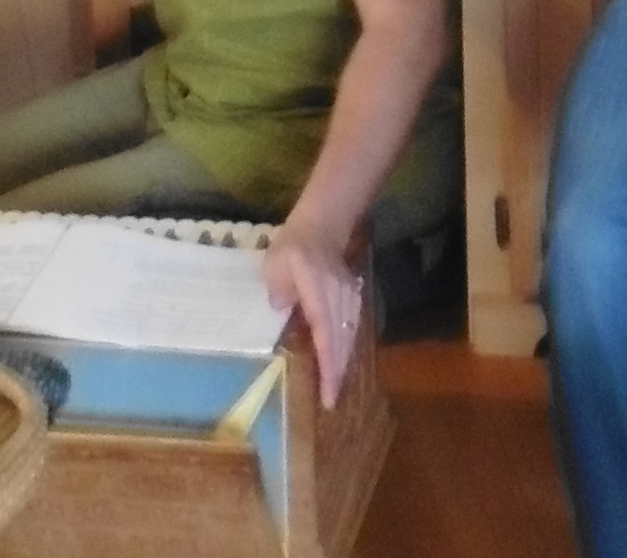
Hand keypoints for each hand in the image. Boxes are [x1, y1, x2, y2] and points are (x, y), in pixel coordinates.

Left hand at [259, 220, 366, 405]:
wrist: (323, 225)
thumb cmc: (293, 245)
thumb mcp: (275, 263)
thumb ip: (277, 288)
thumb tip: (280, 310)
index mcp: (319, 291)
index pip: (326, 334)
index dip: (328, 365)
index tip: (328, 391)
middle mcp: (339, 298)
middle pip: (340, 340)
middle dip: (336, 372)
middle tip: (331, 401)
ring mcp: (348, 298)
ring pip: (347, 336)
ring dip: (341, 362)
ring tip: (334, 387)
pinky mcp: (351, 298)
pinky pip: (349, 327)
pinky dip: (343, 347)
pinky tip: (338, 360)